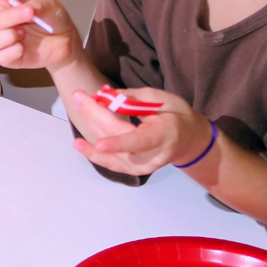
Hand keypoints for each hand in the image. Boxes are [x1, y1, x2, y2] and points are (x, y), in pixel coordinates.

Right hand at [0, 0, 82, 72]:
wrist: (65, 39)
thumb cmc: (51, 17)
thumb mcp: (47, 3)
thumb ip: (35, 3)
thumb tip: (22, 6)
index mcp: (0, 5)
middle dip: (9, 17)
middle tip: (29, 13)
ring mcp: (1, 42)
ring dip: (8, 36)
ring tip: (24, 33)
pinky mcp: (9, 59)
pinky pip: (2, 58)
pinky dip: (14, 50)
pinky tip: (25, 47)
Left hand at [67, 87, 214, 174]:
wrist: (188, 141)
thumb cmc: (177, 116)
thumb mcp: (163, 100)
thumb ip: (134, 99)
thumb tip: (106, 96)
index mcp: (164, 136)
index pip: (139, 141)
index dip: (118, 143)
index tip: (99, 144)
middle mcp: (152, 156)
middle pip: (118, 137)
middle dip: (95, 116)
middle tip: (78, 96)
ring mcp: (141, 167)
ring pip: (110, 149)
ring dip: (90, 127)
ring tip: (78, 105)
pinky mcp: (132, 170)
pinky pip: (110, 163)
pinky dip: (93, 153)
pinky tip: (79, 144)